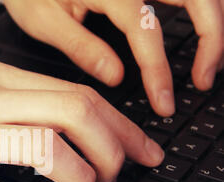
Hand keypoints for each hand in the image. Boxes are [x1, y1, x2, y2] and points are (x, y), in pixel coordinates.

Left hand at [3, 0, 223, 115]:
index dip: (158, 70)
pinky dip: (198, 9)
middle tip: (203, 80)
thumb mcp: (44, 21)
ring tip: (206, 61)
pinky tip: (194, 32)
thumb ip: (81, 46)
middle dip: (211, 40)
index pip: (146, 31)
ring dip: (212, 23)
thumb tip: (115, 76)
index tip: (164, 102)